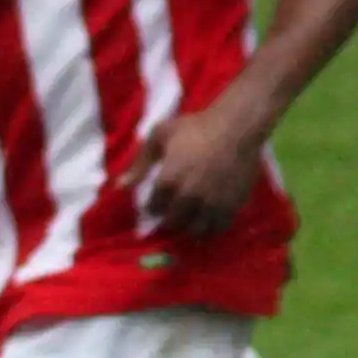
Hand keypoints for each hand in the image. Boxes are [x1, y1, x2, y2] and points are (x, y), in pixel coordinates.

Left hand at [122, 98, 264, 235]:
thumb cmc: (196, 127)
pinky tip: (209, 222)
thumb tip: (120, 186)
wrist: (237, 127)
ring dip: (190, 229)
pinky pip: (219, 228)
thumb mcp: (161, 135)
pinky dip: (211, 229)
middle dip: (169, 220)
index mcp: (168, 181)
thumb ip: (140, 162)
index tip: (155, 204)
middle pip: (173, 222)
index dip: (153, 207)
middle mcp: (188, 198)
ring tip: (190, 222)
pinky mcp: (231, 207)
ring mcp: (211, 205)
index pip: (154, 207)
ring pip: (196, 231)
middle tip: (171, 215)